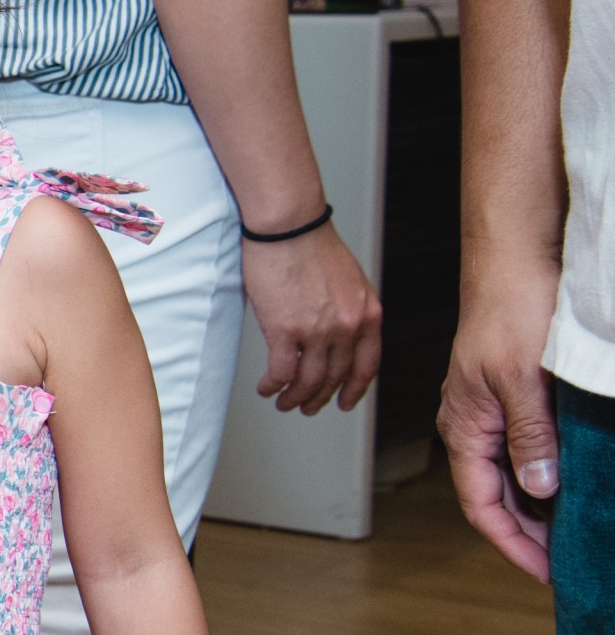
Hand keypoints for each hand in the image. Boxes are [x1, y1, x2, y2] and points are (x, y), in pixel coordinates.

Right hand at [240, 227, 381, 412]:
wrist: (289, 227)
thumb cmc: (310, 245)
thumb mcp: (349, 281)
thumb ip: (349, 310)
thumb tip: (335, 336)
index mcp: (367, 313)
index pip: (367, 365)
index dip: (354, 389)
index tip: (344, 401)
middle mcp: (347, 326)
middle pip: (334, 377)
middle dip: (319, 398)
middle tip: (307, 406)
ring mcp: (318, 330)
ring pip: (308, 381)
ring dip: (295, 398)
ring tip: (284, 402)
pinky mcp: (286, 330)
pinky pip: (282, 372)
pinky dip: (274, 386)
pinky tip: (267, 388)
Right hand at [438, 255, 561, 580]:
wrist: (514, 259)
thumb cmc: (511, 309)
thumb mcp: (523, 379)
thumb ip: (530, 436)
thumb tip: (538, 488)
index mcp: (464, 427)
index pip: (481, 504)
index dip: (513, 543)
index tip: (545, 571)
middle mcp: (471, 425)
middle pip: (495, 497)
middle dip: (529, 533)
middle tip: (567, 560)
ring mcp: (489, 411)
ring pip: (511, 474)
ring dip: (539, 505)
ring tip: (573, 529)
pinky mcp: (509, 397)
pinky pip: (523, 448)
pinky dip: (545, 472)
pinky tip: (569, 481)